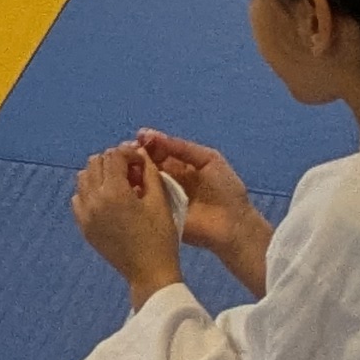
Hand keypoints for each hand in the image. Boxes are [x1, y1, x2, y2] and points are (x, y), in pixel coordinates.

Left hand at [70, 142, 186, 300]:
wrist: (149, 273)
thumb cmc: (160, 237)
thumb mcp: (159, 202)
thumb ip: (149, 173)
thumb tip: (140, 153)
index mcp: (114, 192)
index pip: (113, 156)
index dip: (129, 154)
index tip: (141, 162)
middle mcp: (93, 199)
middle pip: (95, 162)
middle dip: (114, 161)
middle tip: (131, 172)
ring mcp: (85, 213)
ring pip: (83, 178)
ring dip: (99, 174)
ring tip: (119, 184)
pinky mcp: (83, 226)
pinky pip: (78, 198)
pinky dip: (89, 192)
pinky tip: (107, 200)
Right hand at [134, 132, 269, 288]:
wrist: (233, 225)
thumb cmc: (226, 190)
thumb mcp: (209, 159)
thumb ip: (182, 147)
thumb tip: (149, 135)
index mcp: (178, 165)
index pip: (156, 150)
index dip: (146, 143)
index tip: (137, 138)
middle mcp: (165, 179)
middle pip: (144, 164)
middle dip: (135, 155)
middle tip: (126, 151)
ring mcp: (159, 197)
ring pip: (139, 180)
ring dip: (130, 171)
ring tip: (125, 165)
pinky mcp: (156, 213)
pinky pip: (141, 200)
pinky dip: (133, 190)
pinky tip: (128, 182)